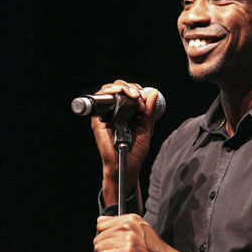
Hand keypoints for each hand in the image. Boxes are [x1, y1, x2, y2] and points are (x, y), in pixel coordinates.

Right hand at [91, 80, 158, 204]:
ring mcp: (106, 114)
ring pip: (108, 90)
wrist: (127, 165)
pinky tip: (118, 93)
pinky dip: (108, 92)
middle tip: (138, 96)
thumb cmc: (135, 151)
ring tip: (132, 95)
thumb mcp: (146, 128)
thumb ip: (149, 111)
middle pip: (118, 87)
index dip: (135, 89)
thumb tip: (153, 92)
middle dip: (130, 87)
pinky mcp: (98, 119)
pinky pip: (99, 100)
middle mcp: (115, 111)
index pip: (128, 91)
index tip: (143, 97)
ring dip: (121, 87)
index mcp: (127, 112)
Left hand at [94, 214, 188, 251]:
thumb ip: (123, 225)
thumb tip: (101, 224)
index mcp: (131, 219)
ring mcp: (128, 240)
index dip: (104, 235)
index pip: (101, 223)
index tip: (114, 243)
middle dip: (104, 248)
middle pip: (98, 237)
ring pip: (98, 247)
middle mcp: (129, 227)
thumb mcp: (141, 230)